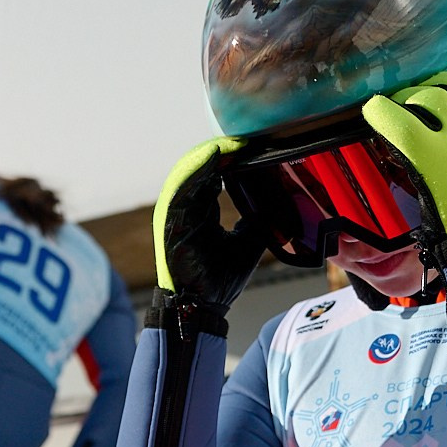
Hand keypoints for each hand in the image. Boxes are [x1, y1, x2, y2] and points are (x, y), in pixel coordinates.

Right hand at [152, 136, 264, 312]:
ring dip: (210, 155)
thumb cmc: (219, 280)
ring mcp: (176, 212)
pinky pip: (182, 187)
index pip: (215, 174)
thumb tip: (276, 203)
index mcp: (201, 211)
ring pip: (190, 172)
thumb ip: (257, 220)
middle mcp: (187, 208)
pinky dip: (197, 170)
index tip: (253, 146)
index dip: (231, 158)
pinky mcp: (170, 219)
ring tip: (231, 142)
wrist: (202, 307)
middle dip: (223, 152)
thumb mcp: (248, 241)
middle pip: (201, 168)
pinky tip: (213, 156)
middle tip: (245, 139)